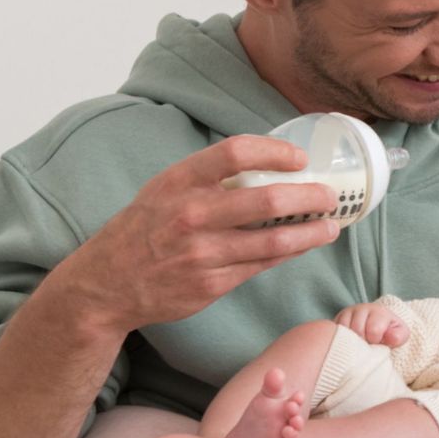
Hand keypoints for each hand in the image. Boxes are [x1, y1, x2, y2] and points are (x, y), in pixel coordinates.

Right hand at [53, 135, 340, 334]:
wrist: (107, 284)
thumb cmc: (145, 229)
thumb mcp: (165, 189)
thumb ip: (209, 176)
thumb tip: (268, 163)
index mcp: (180, 181)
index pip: (236, 153)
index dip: (275, 152)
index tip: (300, 158)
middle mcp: (192, 214)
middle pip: (267, 200)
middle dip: (310, 197)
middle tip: (331, 196)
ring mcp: (203, 253)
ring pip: (274, 242)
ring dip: (311, 233)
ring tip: (330, 227)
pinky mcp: (212, 284)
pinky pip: (262, 266)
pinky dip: (288, 254)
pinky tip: (303, 245)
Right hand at [334, 302, 408, 345]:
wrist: (377, 327)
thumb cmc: (389, 333)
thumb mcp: (400, 334)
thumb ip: (399, 336)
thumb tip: (391, 338)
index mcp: (378, 311)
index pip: (374, 330)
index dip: (376, 341)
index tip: (379, 342)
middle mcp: (361, 308)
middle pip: (357, 331)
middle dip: (364, 343)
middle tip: (368, 345)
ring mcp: (346, 314)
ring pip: (344, 333)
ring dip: (352, 343)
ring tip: (360, 344)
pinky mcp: (335, 321)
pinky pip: (333, 334)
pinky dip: (341, 342)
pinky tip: (349, 344)